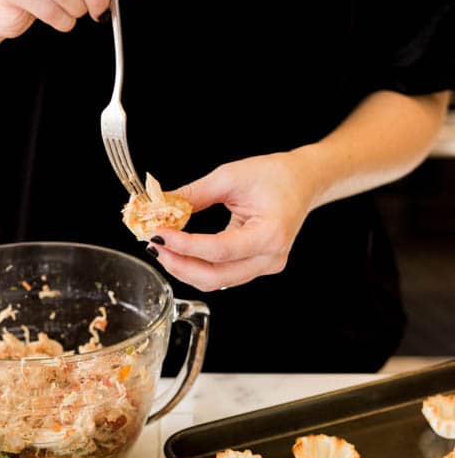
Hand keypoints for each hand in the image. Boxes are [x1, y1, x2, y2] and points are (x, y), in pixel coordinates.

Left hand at [148, 151, 316, 291]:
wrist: (303, 182)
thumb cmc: (275, 175)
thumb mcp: (231, 176)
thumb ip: (195, 194)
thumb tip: (161, 205)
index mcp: (270, 234)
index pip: (219, 250)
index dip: (184, 245)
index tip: (158, 234)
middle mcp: (270, 258)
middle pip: (215, 277)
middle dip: (179, 264)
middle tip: (154, 245)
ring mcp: (264, 267)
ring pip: (216, 281)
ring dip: (185, 268)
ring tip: (162, 247)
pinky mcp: (256, 268)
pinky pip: (222, 275)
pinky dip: (197, 266)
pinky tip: (180, 252)